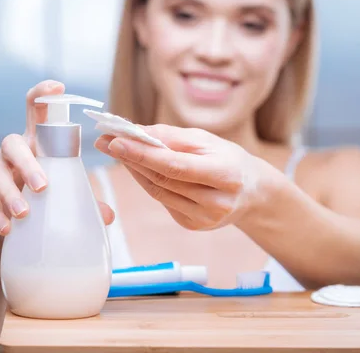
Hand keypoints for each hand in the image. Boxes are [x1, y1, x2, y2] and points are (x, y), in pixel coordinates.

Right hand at [0, 80, 114, 237]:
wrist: (11, 229)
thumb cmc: (45, 201)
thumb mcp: (66, 197)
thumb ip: (85, 202)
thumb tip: (109, 216)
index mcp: (37, 144)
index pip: (36, 111)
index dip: (43, 94)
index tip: (58, 86)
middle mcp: (13, 153)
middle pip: (13, 144)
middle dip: (27, 163)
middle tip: (43, 186)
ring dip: (10, 193)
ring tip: (24, 213)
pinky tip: (7, 227)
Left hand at [94, 125, 284, 230]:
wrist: (254, 192)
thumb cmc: (230, 160)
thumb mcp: (208, 140)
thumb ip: (172, 137)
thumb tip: (136, 132)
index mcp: (225, 176)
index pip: (174, 166)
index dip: (142, 154)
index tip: (115, 141)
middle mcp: (216, 202)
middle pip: (163, 180)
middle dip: (131, 159)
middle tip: (106, 141)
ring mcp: (204, 219)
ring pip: (158, 192)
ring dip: (135, 170)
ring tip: (118, 150)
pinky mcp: (193, 226)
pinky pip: (163, 201)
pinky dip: (148, 183)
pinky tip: (140, 168)